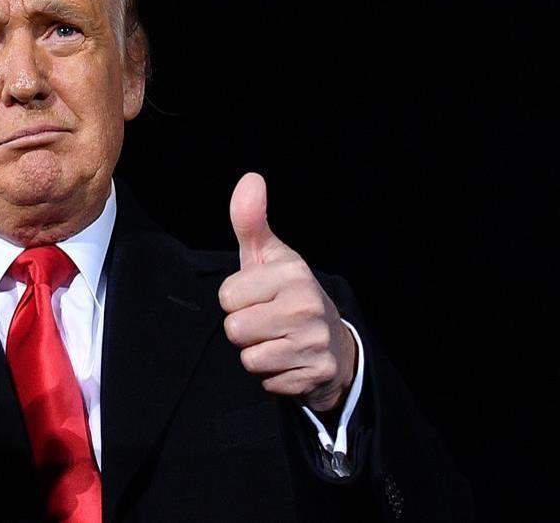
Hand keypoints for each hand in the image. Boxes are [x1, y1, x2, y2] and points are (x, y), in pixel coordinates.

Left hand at [219, 173, 356, 411]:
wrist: (332, 342)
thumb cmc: (288, 293)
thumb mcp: (268, 256)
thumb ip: (251, 221)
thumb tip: (250, 178)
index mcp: (292, 273)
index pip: (227, 296)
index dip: (237, 299)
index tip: (258, 297)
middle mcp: (307, 305)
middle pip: (235, 329)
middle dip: (244, 329)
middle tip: (267, 321)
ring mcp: (314, 341)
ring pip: (249, 358)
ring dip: (257, 354)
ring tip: (277, 340)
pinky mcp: (315, 374)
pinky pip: (268, 381)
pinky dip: (274, 376)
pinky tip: (289, 360)